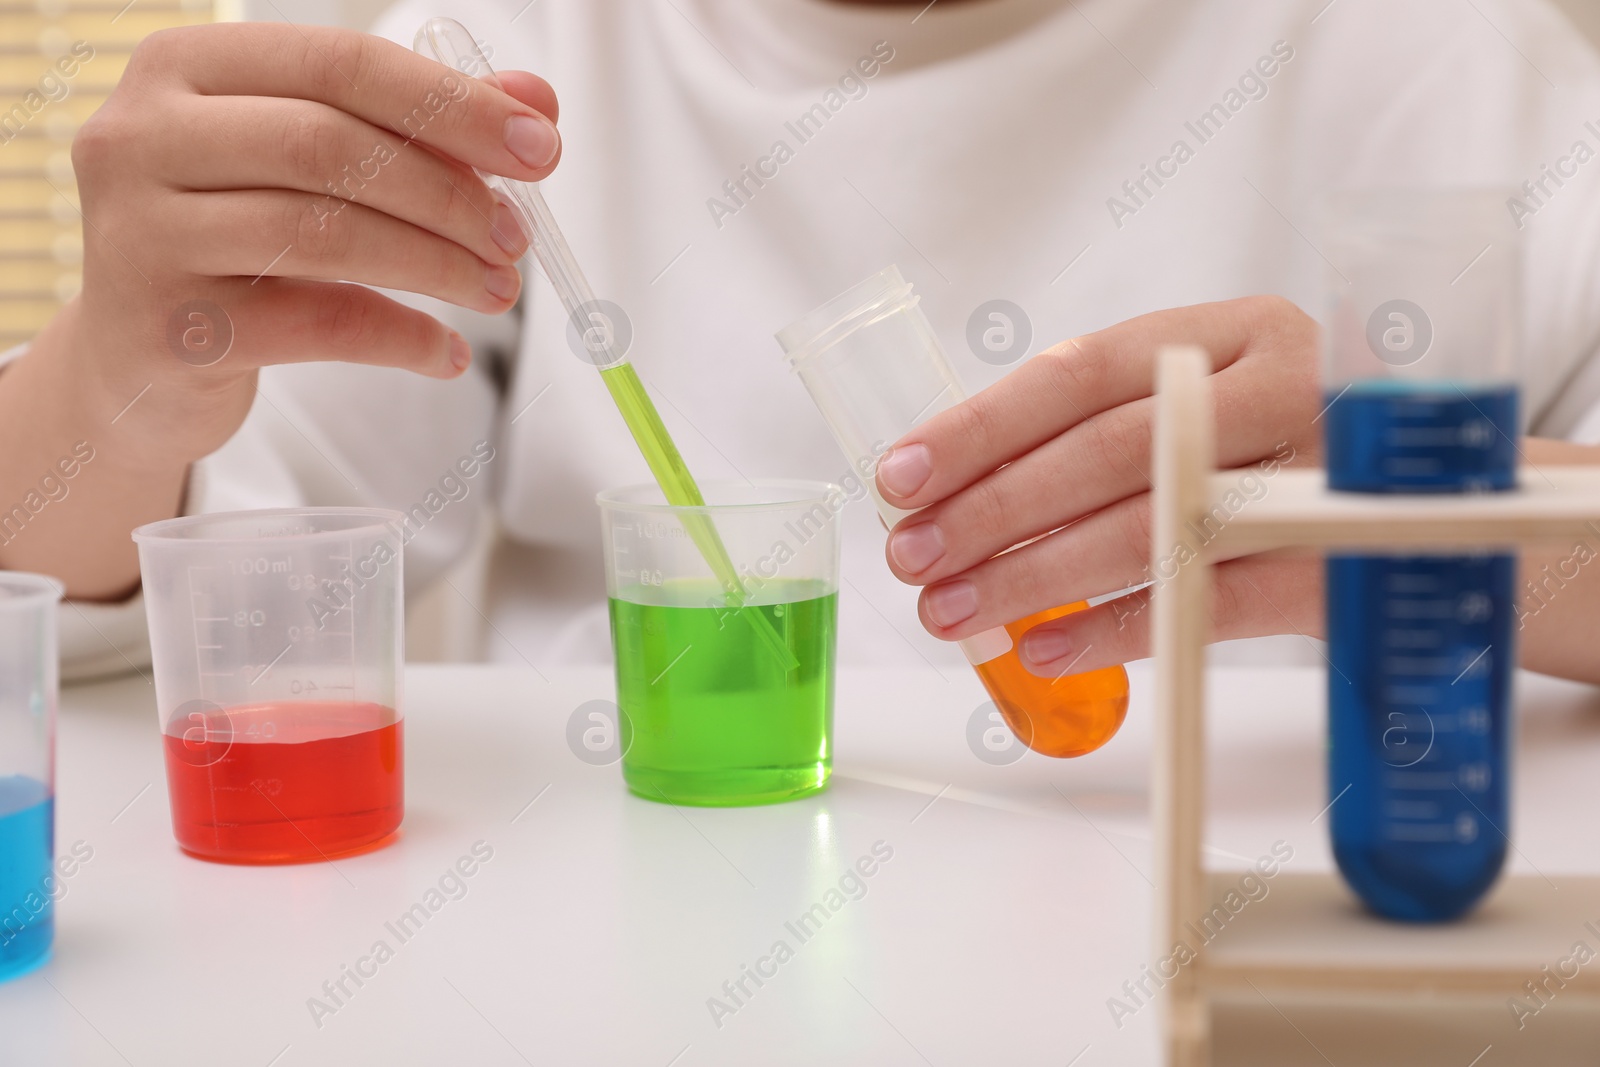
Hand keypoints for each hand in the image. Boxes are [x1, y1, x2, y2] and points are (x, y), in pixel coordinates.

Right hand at [61, 22, 560, 469]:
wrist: (139, 360)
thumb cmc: (235, 243)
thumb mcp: (315, 168)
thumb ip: (419, 126)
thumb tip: (535, 103)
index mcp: (182, 68)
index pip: (339, 64)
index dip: (451, 104)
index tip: (541, 148)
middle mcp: (141, 138)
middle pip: (330, 146)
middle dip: (449, 193)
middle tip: (516, 237)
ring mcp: (142, 236)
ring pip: (324, 234)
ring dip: (437, 265)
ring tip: (496, 289)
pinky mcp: (168, 331)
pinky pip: (317, 325)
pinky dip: (401, 337)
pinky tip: (445, 350)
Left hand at [874, 296, 1325, 674]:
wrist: (1458, 519)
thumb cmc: (1302, 463)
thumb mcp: (1221, 413)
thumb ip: (1119, 431)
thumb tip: (959, 492)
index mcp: (1235, 333)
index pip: (1081, 372)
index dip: (980, 427)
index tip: (899, 478)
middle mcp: (1282, 385)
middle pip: (1108, 447)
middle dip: (992, 508)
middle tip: (911, 558)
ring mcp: (1324, 472)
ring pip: (1152, 523)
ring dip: (1034, 574)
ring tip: (952, 612)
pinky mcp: (1345, 560)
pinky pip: (1214, 601)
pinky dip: (1119, 627)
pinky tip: (1045, 649)